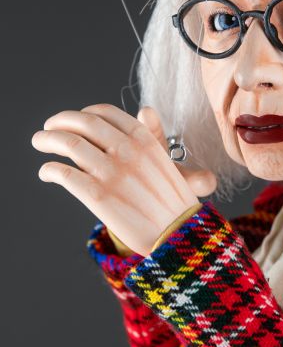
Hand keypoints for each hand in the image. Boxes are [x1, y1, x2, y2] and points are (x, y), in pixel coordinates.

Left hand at [31, 103, 216, 256]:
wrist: (178, 236)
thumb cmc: (172, 201)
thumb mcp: (166, 162)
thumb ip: (152, 135)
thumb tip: (145, 109)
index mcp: (144, 139)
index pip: (103, 114)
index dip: (82, 115)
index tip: (72, 122)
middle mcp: (127, 150)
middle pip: (82, 124)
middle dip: (59, 122)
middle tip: (47, 129)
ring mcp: (112, 172)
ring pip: (68, 144)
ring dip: (47, 140)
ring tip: (39, 142)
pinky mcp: (98, 195)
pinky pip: (63, 174)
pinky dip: (49, 170)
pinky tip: (47, 173)